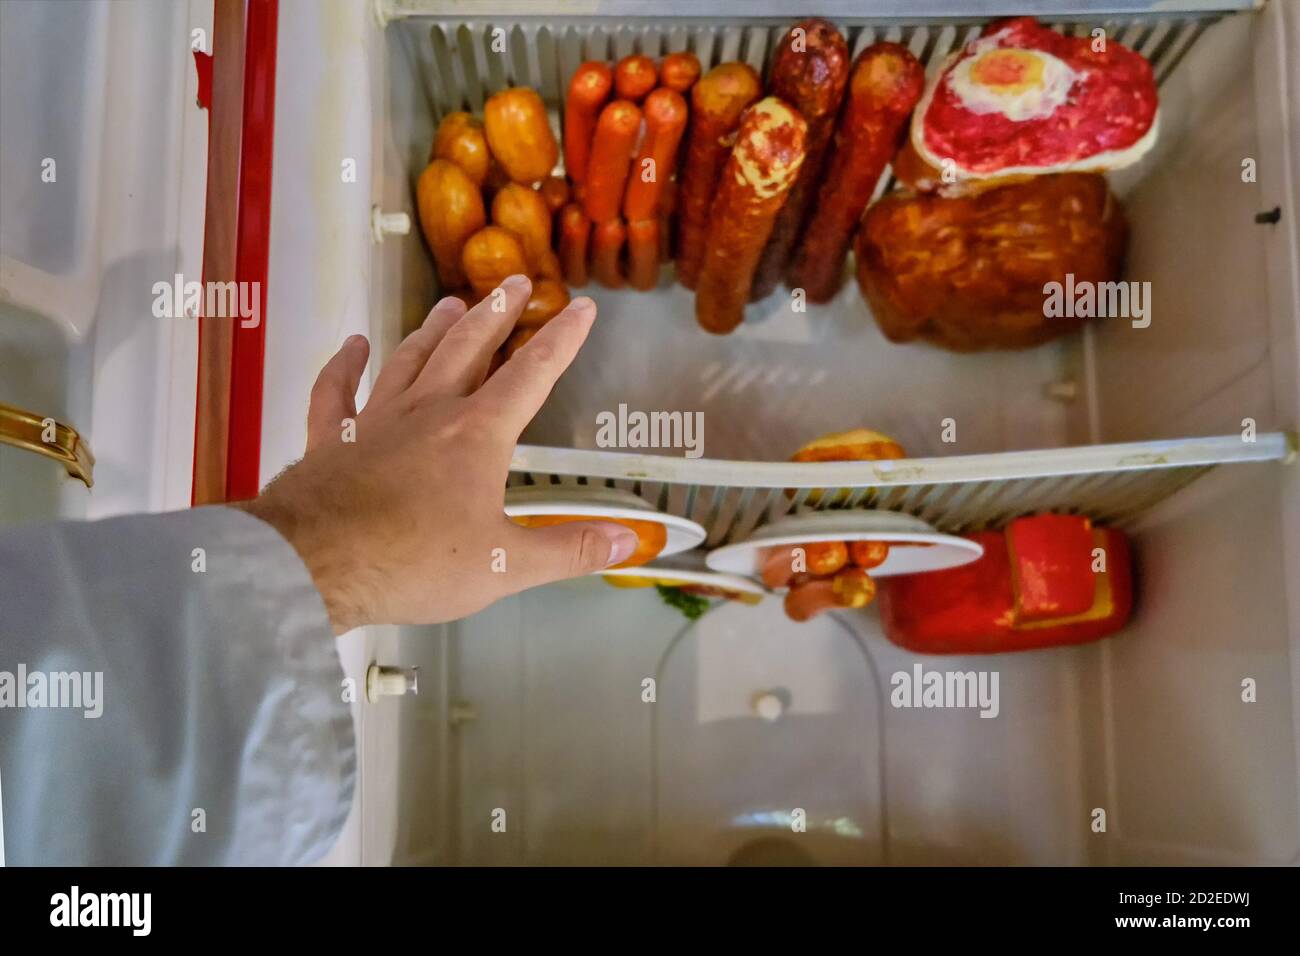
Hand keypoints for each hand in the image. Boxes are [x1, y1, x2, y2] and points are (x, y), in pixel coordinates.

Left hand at [237, 275, 636, 633]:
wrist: (314, 564)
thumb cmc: (410, 563)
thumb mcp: (506, 566)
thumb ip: (570, 550)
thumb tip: (628, 541)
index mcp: (478, 434)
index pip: (533, 373)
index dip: (562, 339)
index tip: (582, 309)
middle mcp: (429, 412)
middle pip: (470, 347)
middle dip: (498, 312)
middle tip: (516, 283)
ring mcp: (376, 420)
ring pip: (410, 358)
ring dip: (434, 329)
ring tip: (452, 304)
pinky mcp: (332, 440)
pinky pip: (338, 391)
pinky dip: (345, 365)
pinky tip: (352, 346)